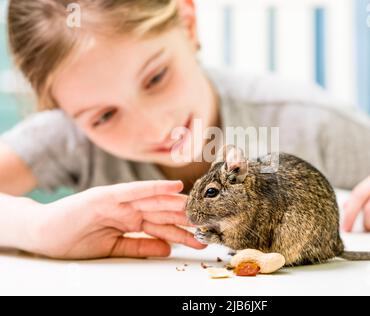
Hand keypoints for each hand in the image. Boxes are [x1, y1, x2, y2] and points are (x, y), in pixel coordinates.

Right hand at [27, 180, 205, 258]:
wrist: (42, 235)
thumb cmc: (74, 240)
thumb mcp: (113, 248)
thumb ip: (140, 247)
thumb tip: (167, 248)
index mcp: (130, 220)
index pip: (161, 225)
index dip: (182, 231)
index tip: (201, 236)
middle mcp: (128, 208)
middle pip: (163, 212)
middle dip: (186, 218)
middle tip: (209, 221)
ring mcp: (118, 200)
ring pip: (154, 200)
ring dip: (178, 203)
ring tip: (200, 207)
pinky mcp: (106, 195)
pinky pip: (134, 190)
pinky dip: (154, 188)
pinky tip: (173, 186)